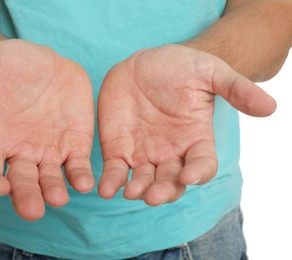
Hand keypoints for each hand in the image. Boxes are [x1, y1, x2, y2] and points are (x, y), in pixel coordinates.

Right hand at [0, 39, 94, 220]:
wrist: (43, 63)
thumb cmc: (8, 64)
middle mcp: (21, 151)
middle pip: (21, 182)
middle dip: (26, 196)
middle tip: (32, 210)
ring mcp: (49, 150)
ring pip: (50, 179)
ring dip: (54, 191)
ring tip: (59, 198)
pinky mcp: (75, 144)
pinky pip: (77, 166)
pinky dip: (81, 176)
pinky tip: (87, 183)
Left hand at [97, 45, 275, 205]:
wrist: (144, 64)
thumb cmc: (181, 67)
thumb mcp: (211, 72)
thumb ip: (236, 88)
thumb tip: (270, 107)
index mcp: (195, 139)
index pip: (202, 164)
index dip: (198, 172)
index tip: (190, 175)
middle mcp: (171, 153)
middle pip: (171, 181)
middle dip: (164, 190)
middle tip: (153, 195)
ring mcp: (144, 154)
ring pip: (143, 180)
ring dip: (137, 190)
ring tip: (130, 192)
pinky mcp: (118, 149)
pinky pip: (115, 170)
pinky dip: (111, 181)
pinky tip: (104, 189)